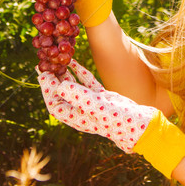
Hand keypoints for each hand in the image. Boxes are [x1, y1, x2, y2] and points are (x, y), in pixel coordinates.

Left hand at [39, 59, 156, 152]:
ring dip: (64, 74)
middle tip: (43, 63)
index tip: (43, 72)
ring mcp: (90, 104)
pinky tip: (74, 62)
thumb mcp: (97, 106)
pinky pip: (86, 83)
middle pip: (61, 94)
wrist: (141, 125)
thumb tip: (60, 85)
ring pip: (72, 87)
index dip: (47, 88)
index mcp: (76, 117)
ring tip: (56, 60)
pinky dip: (79, 72)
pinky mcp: (101, 97)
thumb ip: (79, 95)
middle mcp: (80, 111)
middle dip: (52, 80)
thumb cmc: (118, 119)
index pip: (55, 103)